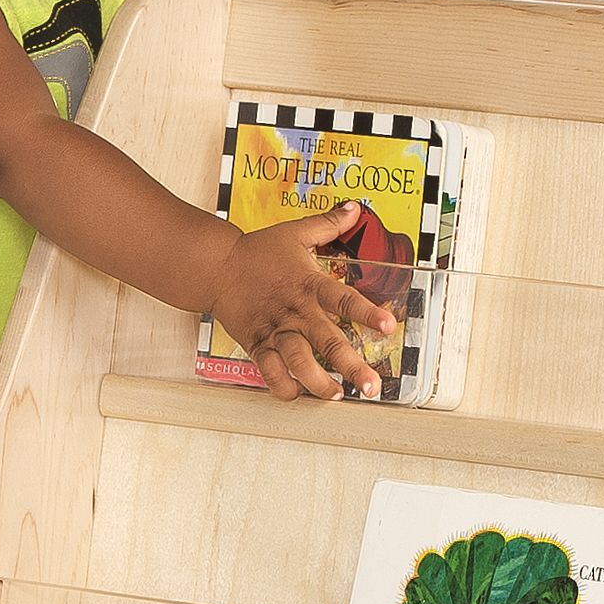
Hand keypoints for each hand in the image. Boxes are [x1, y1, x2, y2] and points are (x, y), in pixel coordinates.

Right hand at [208, 200, 403, 400]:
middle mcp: (296, 312)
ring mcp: (276, 330)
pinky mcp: (257, 344)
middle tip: (371, 386)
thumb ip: (328, 223)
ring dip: (318, 382)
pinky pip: (270, 371)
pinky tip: (297, 395)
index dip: (368, 313)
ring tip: (336, 395)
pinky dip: (282, 386)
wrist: (215, 266)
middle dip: (351, 366)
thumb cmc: (256, 252)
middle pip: (327, 342)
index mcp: (310, 285)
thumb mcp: (295, 232)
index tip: (388, 326)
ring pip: (298, 362)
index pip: (345, 300)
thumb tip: (353, 208)